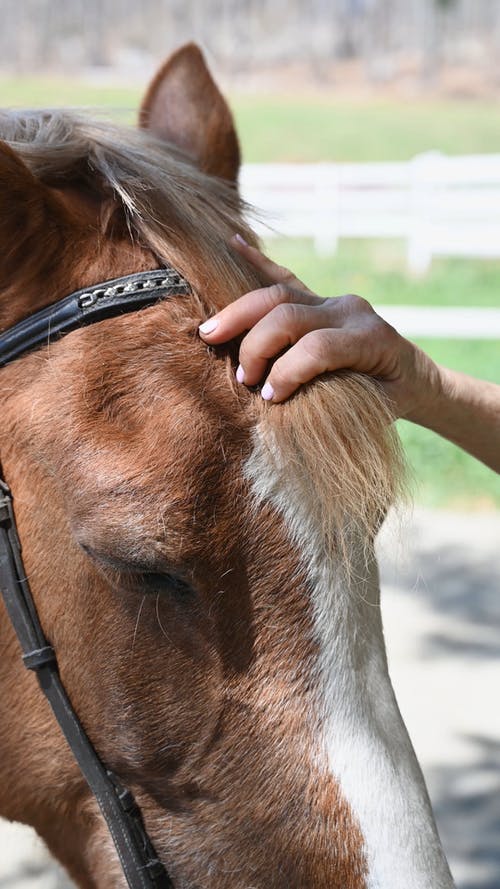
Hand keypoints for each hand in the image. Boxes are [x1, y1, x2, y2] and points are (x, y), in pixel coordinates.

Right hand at [198, 236, 442, 421]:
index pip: (316, 347)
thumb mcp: (375, 409)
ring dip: (241, 313)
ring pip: (279, 292)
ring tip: (213, 334)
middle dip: (256, 344)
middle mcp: (351, 311)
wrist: (414, 377)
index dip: (286, 373)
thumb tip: (281, 412)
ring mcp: (334, 299)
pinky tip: (235, 243)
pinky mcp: (321, 297)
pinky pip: (286, 276)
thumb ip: (337, 405)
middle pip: (290, 314)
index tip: (269, 398)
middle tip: (243, 378)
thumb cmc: (391, 400)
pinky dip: (258, 261)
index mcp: (369, 338)